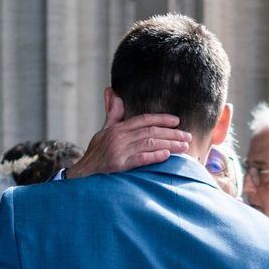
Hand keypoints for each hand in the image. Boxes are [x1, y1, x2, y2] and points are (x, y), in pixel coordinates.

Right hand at [67, 96, 191, 177]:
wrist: (81, 173)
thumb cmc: (95, 154)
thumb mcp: (102, 132)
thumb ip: (113, 115)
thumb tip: (114, 94)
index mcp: (118, 128)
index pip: (144, 120)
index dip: (162, 119)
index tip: (177, 121)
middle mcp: (119, 137)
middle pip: (151, 131)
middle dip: (172, 133)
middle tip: (187, 136)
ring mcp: (119, 150)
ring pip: (149, 143)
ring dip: (169, 144)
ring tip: (184, 147)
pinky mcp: (118, 165)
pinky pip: (140, 158)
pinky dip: (154, 156)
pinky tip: (167, 155)